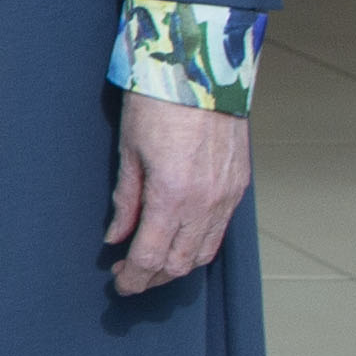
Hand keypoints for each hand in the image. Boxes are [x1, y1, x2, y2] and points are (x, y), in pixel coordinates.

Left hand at [107, 94, 251, 295]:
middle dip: (154, 277)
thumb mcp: (128, 151)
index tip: (120, 285)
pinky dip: (199, 245)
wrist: (201, 70)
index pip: (152, 255)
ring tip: (152, 266)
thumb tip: (115, 237)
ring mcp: (228, 195)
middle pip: (181, 262)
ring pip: (205, 251)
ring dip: (178, 265)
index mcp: (172, 195)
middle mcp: (206, 202)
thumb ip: (126, 200)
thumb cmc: (157, 103)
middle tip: (130, 278)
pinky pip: (221, 230)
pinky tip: (180, 242)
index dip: (134, 276)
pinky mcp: (239, 185)